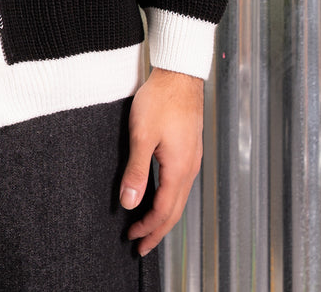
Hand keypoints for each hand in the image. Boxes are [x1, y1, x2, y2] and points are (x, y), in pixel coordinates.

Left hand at [120, 67, 203, 255]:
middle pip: (175, 211)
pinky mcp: (188, 149)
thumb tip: (129, 202)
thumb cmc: (161, 99)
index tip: (133, 239)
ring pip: (179, 198)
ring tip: (147, 226)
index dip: (149, 228)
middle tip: (140, 245)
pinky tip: (158, 196)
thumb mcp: (142, 136)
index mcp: (178, 169)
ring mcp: (191, 159)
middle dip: (157, 231)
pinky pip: (180, 184)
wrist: (179, 75)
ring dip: (162, 216)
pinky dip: (168, 199)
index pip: (164, 211)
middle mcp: (189, 168)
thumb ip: (136, 171)